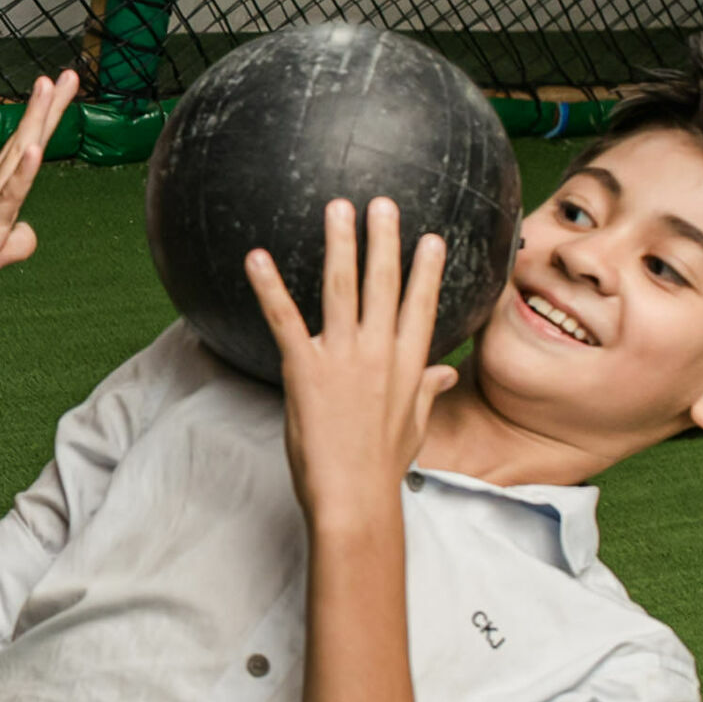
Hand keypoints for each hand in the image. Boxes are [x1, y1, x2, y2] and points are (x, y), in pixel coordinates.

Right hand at [0, 70, 79, 327]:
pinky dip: (22, 171)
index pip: (23, 149)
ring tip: (49, 87)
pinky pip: (9, 194)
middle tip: (67, 74)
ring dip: (34, 121)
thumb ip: (17, 239)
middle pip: (24, 140)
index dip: (42, 119)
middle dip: (47, 106)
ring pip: (17, 155)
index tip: (59, 90)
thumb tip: (30, 231)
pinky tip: (34, 149)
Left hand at [245, 197, 457, 520]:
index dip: (426, 271)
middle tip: (382, 203)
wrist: (354, 497)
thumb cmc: (380, 467)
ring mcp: (342, 358)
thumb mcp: (413, 426)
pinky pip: (284, 319)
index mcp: (407, 365)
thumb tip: (446, 373)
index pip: (420, 306)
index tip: (431, 238)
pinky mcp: (304, 369)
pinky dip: (269, 285)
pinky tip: (257, 257)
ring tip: (338, 208)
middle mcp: (378, 352)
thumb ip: (426, 390)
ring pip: (342, 288)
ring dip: (339, 244)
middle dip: (383, 240)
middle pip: (383, 284)